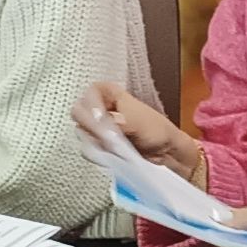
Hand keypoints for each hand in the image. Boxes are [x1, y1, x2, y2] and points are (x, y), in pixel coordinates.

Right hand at [73, 82, 197, 179]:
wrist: (166, 152)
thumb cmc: (156, 130)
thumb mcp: (136, 121)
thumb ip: (114, 121)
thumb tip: (99, 125)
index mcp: (111, 94)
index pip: (91, 92)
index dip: (92, 104)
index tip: (100, 117)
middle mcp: (102, 109)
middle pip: (80, 111)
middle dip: (90, 125)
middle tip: (104, 135)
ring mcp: (100, 128)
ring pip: (82, 131)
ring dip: (94, 140)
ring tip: (111, 146)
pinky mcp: (101, 144)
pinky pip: (88, 147)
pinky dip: (96, 152)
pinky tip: (109, 154)